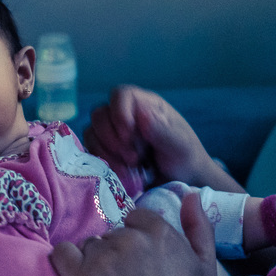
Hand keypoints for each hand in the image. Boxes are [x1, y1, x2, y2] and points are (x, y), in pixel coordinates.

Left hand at [51, 198, 252, 275]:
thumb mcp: (206, 268)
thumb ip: (199, 226)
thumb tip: (190, 194)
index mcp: (160, 232)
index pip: (136, 218)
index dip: (137, 243)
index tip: (140, 269)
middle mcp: (130, 239)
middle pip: (112, 234)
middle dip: (116, 255)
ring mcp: (102, 258)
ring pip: (88, 246)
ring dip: (94, 263)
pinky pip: (60, 254)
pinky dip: (65, 264)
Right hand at [84, 85, 233, 189]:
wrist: (182, 181)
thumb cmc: (184, 157)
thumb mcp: (179, 144)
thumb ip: (161, 130)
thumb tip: (141, 114)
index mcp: (145, 104)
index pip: (121, 94)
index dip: (119, 112)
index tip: (128, 134)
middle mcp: (126, 115)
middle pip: (100, 113)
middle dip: (112, 138)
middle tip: (135, 158)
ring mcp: (113, 133)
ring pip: (92, 132)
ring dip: (108, 152)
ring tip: (132, 167)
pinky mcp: (106, 151)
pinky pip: (91, 151)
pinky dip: (104, 162)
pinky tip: (123, 173)